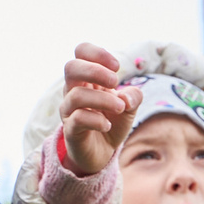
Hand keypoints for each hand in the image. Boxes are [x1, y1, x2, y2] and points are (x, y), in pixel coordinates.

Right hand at [58, 43, 137, 177]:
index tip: (116, 66)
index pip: (81, 52)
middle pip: (71, 67)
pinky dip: (97, 120)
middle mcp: (73, 90)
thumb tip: (126, 96)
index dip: (97, 53)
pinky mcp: (70, 130)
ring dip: (103, 99)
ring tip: (121, 108)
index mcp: (86, 79)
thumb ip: (133, 97)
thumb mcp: (129, 107)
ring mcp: (69, 110)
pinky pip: (78, 119)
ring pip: (76, 95)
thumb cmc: (111, 122)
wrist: (102, 152)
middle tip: (114, 82)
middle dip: (95, 71)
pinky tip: (107, 125)